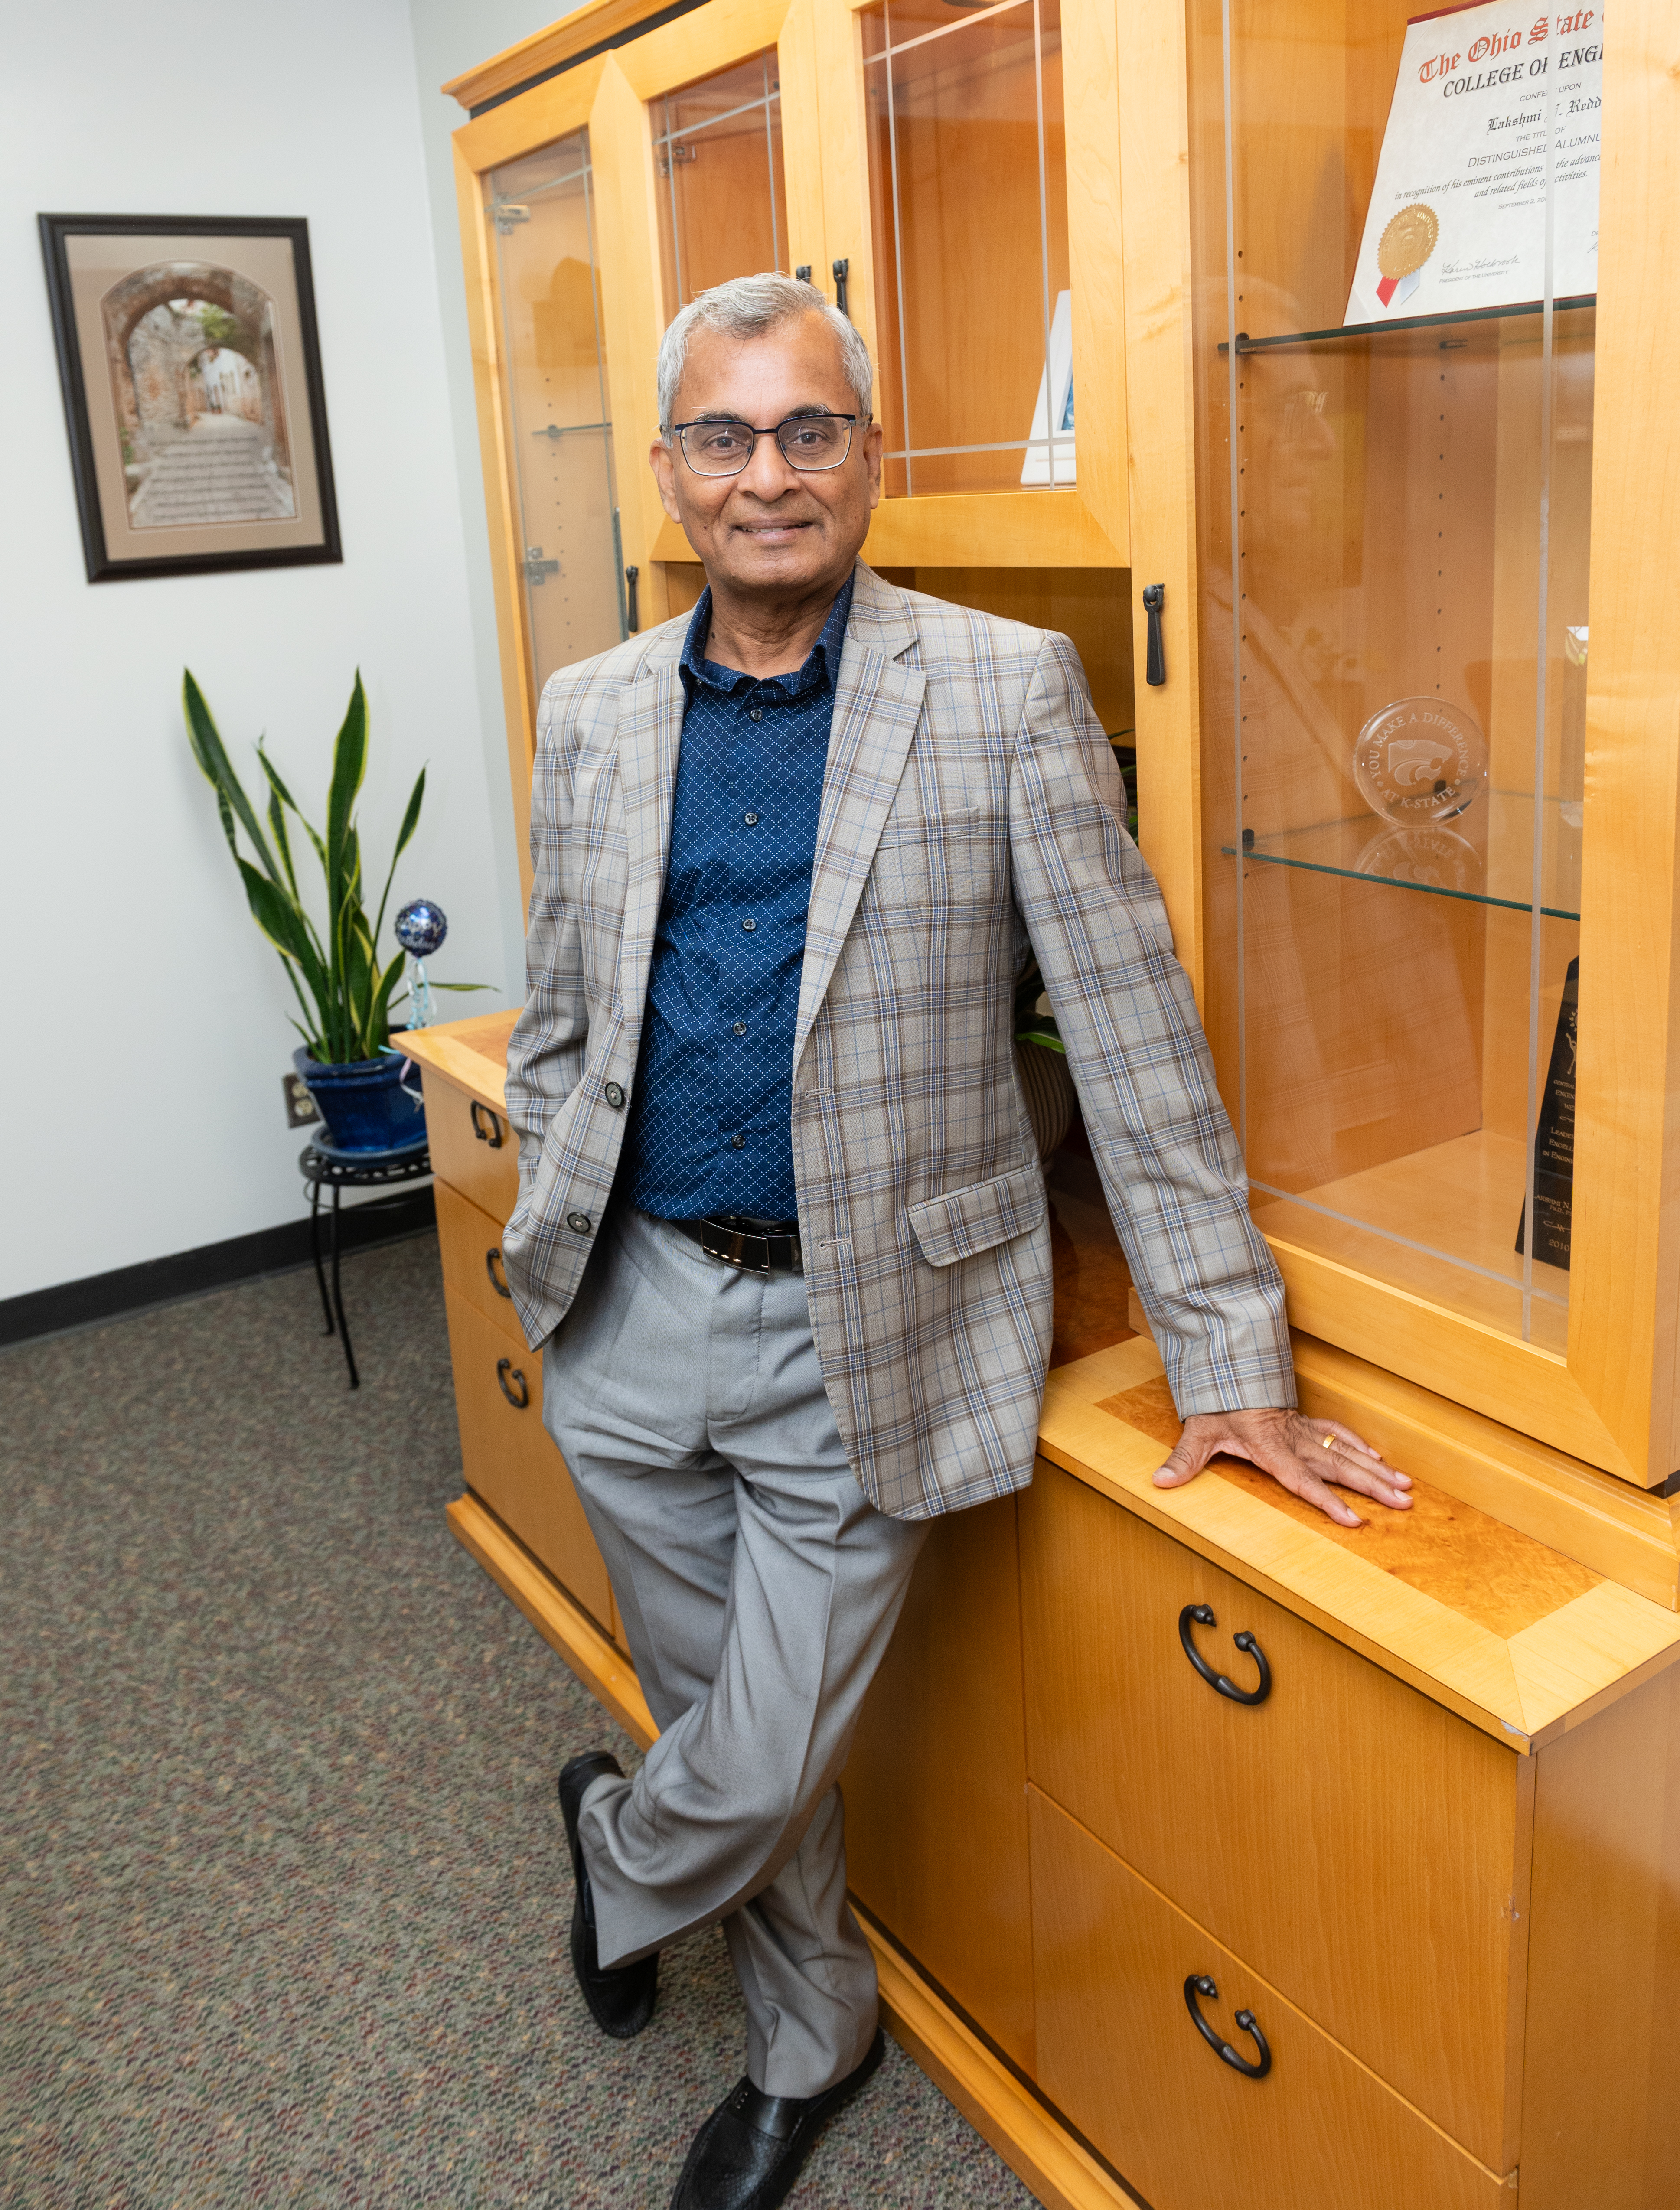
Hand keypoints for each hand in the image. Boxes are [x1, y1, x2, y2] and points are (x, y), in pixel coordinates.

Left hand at [1153, 1407, 1411, 1527]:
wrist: (1226, 1370)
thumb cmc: (1214, 1405)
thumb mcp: (1196, 1431)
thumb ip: (1183, 1459)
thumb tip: (1160, 1482)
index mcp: (1271, 1447)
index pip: (1303, 1480)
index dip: (1327, 1501)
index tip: (1354, 1520)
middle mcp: (1294, 1440)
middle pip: (1339, 1467)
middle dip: (1372, 1487)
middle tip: (1403, 1503)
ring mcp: (1304, 1430)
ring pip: (1346, 1451)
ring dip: (1377, 1470)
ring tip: (1405, 1488)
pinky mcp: (1306, 1422)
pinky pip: (1339, 1433)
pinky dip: (1361, 1446)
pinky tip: (1381, 1460)